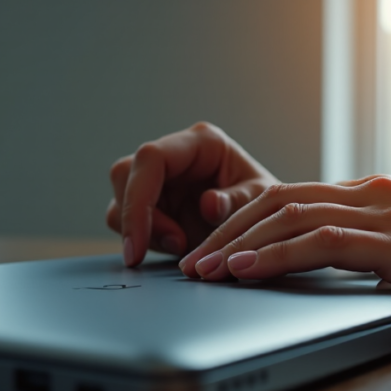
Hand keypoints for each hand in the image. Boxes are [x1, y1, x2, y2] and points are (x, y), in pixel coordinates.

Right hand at [107, 122, 278, 265]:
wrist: (269, 227)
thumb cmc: (269, 208)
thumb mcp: (263, 206)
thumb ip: (238, 203)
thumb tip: (209, 204)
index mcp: (202, 143)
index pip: (151, 158)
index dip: (137, 199)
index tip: (138, 243)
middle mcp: (175, 155)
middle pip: (125, 175)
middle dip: (137, 218)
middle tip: (175, 246)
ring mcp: (161, 179)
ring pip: (121, 200)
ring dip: (143, 231)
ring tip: (183, 247)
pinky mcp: (154, 202)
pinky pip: (128, 219)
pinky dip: (145, 239)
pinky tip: (177, 247)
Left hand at [178, 175, 390, 331]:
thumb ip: (377, 252)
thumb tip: (342, 270)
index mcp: (376, 196)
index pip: (292, 199)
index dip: (245, 222)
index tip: (212, 249)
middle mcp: (375, 194)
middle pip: (279, 202)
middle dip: (227, 232)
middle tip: (191, 262)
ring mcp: (388, 213)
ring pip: (292, 216)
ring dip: (239, 244)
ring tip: (203, 269)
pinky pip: (325, 242)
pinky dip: (278, 255)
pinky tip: (247, 268)